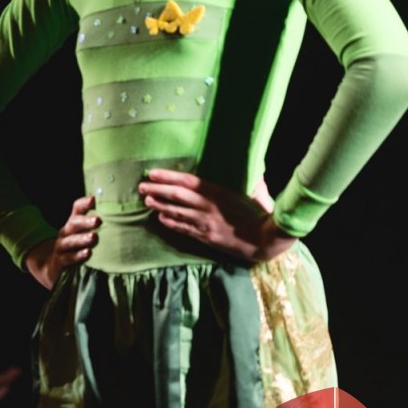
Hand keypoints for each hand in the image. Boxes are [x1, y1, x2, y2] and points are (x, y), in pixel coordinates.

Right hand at [24, 196, 98, 289]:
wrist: (53, 266)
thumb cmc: (76, 247)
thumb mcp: (84, 234)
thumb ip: (96, 225)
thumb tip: (116, 213)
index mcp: (73, 223)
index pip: (77, 209)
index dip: (84, 204)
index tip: (93, 199)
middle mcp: (66, 232)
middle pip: (73, 223)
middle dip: (85, 221)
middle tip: (98, 220)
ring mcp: (61, 246)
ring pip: (70, 241)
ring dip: (82, 239)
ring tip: (94, 237)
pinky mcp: (59, 261)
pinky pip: (67, 257)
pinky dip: (77, 255)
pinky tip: (87, 253)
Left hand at [137, 169, 295, 262]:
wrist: (266, 239)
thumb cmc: (261, 213)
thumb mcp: (253, 191)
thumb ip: (244, 179)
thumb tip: (248, 167)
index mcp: (218, 192)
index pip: (187, 181)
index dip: (167, 176)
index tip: (152, 173)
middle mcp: (208, 207)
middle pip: (176, 196)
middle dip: (156, 191)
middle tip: (141, 187)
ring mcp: (205, 223)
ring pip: (176, 213)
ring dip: (159, 206)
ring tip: (147, 201)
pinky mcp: (206, 237)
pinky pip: (183, 229)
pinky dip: (170, 223)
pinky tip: (161, 219)